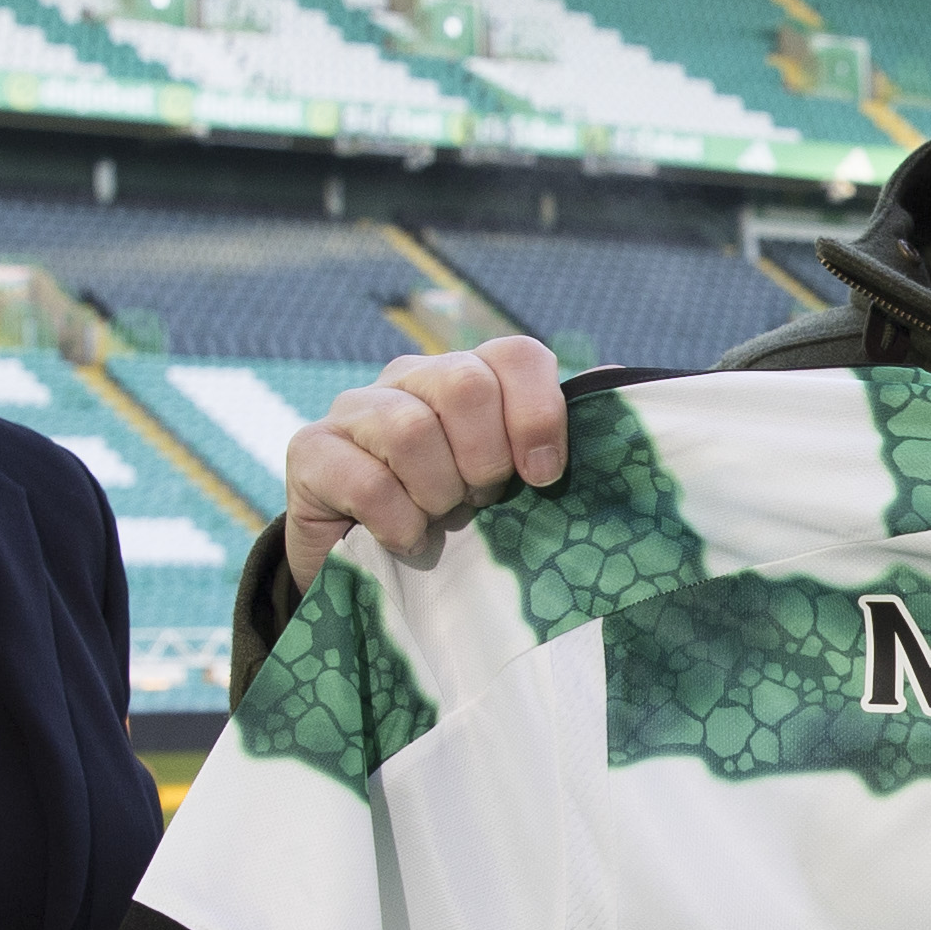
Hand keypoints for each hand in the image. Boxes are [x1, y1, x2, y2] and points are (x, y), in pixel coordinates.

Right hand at [281, 337, 568, 575]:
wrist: (371, 575)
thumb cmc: (459, 526)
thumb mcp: (515, 486)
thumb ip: (558, 436)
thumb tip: (619, 386)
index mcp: (469, 375)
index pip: (517, 354)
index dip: (539, 414)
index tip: (542, 478)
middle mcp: (411, 378)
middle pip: (465, 383)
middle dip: (484, 459)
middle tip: (479, 497)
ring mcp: (356, 408)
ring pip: (411, 429)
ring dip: (437, 493)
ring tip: (437, 517)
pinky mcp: (310, 450)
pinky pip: (368, 481)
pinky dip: (398, 522)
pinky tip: (404, 539)